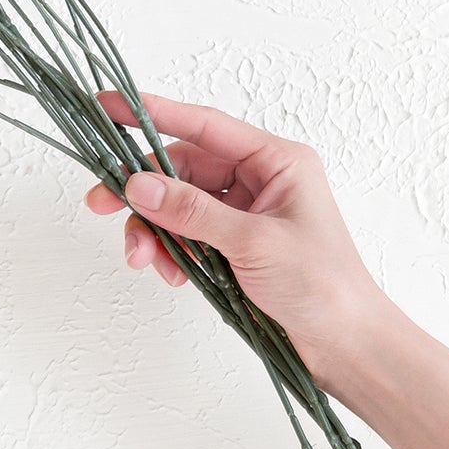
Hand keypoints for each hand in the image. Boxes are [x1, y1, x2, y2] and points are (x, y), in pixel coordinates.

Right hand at [82, 90, 388, 388]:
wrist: (346, 343)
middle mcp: (260, 180)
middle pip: (183, 169)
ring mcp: (245, 214)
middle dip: (144, 192)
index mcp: (277, 161)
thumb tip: (139, 185)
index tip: (109, 105)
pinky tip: (175, 274)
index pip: (204, 126)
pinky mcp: (235, 246)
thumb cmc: (324, 286)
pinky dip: (173, 252)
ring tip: (144, 258)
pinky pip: (187, 236)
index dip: (152, 113)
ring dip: (155, 230)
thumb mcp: (254, 241)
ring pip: (179, 206)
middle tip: (102, 203)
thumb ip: (192, 211)